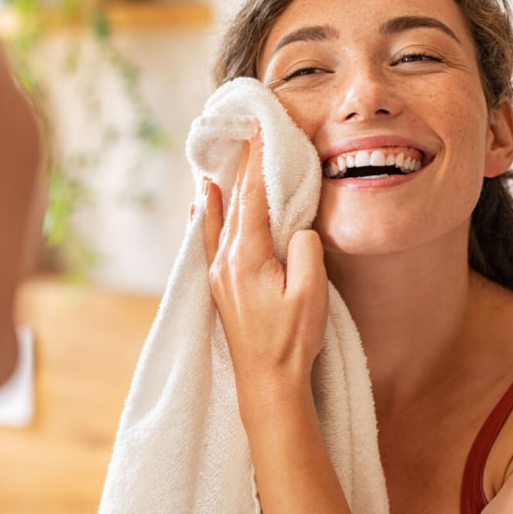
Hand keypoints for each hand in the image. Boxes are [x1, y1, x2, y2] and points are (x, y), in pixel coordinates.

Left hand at [202, 129, 328, 414]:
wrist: (267, 383)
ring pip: (221, 217)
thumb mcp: (312, 293)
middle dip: (243, 166)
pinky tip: (201, 203)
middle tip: (249, 132)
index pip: (253, 196)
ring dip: (226, 186)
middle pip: (235, 202)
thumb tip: (298, 228)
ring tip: (225, 156)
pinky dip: (206, 214)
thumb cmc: (292, 341)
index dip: (258, 161)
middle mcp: (225, 259)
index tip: (261, 130)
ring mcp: (219, 274)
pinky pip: (209, 238)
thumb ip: (306, 251)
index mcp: (247, 256)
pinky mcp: (220, 286)